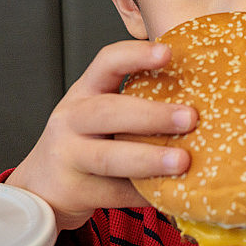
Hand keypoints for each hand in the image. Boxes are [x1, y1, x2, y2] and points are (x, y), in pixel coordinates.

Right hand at [6, 41, 196, 232]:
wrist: (41, 186)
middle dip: (152, 114)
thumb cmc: (87, 139)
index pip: (106, 63)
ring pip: (109, 157)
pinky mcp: (72, 190)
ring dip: (149, 158)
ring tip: (183, 161)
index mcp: (85, 91)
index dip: (136, 55)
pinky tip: (172, 192)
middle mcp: (71, 119)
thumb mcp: (102, 112)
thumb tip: (204, 97)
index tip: (168, 52)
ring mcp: (67, 156)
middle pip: (108, 111)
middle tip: (191, 117)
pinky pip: (114, 192)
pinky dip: (145, 193)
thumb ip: (137, 101)